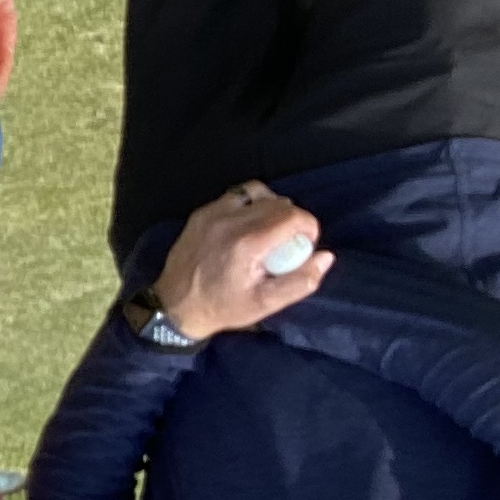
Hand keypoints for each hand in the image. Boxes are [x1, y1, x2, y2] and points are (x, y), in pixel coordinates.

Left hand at [155, 181, 330, 341]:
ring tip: (270, 230)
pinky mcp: (201, 213)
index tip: (305, 245)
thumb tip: (325, 256)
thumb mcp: (265, 303)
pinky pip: (235, 196)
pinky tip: (248, 227)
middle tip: (288, 243)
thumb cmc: (222, 307)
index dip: (309, 227)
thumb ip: (301, 281)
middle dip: (293, 219)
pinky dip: (249, 205)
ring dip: (272, 206)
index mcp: (247, 243)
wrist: (174, 306)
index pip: (293, 216)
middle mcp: (229, 221)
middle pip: (278, 202)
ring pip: (257, 192)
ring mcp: (212, 214)